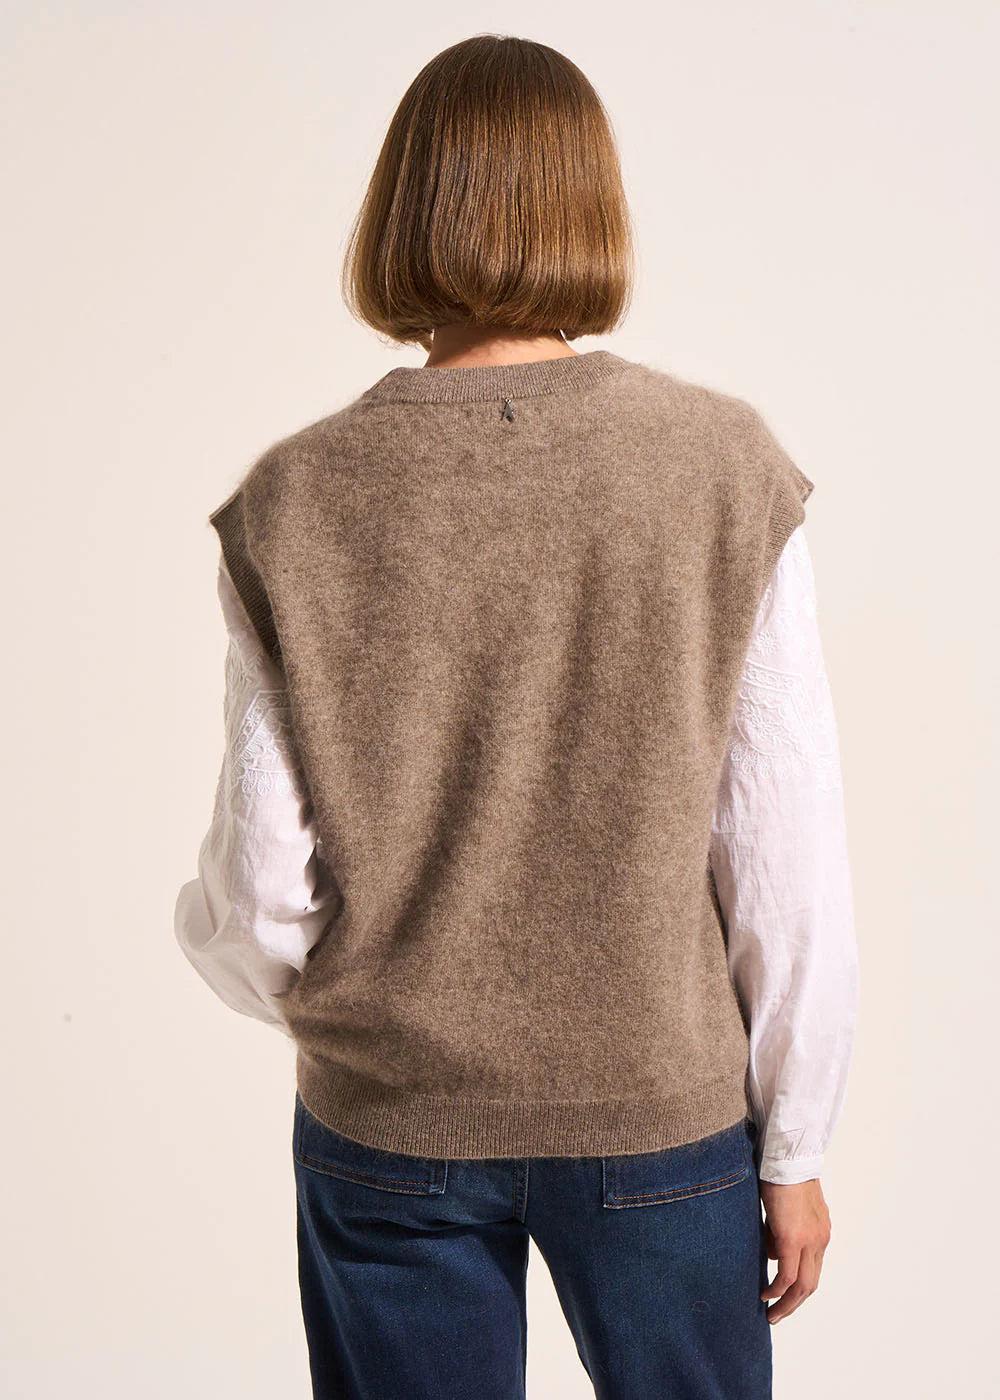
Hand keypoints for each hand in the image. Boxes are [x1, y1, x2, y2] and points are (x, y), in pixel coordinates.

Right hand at [758, 1178, 831, 1323]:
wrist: (787, 1157)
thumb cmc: (782, 1175)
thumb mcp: (786, 1208)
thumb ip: (783, 1231)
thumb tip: (773, 1253)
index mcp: (820, 1232)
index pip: (812, 1268)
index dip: (798, 1286)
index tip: (783, 1296)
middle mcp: (819, 1240)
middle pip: (810, 1284)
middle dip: (794, 1304)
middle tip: (777, 1314)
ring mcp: (809, 1241)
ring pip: (802, 1285)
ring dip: (787, 1303)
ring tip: (771, 1313)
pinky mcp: (793, 1238)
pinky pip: (787, 1275)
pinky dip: (777, 1290)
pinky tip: (765, 1295)